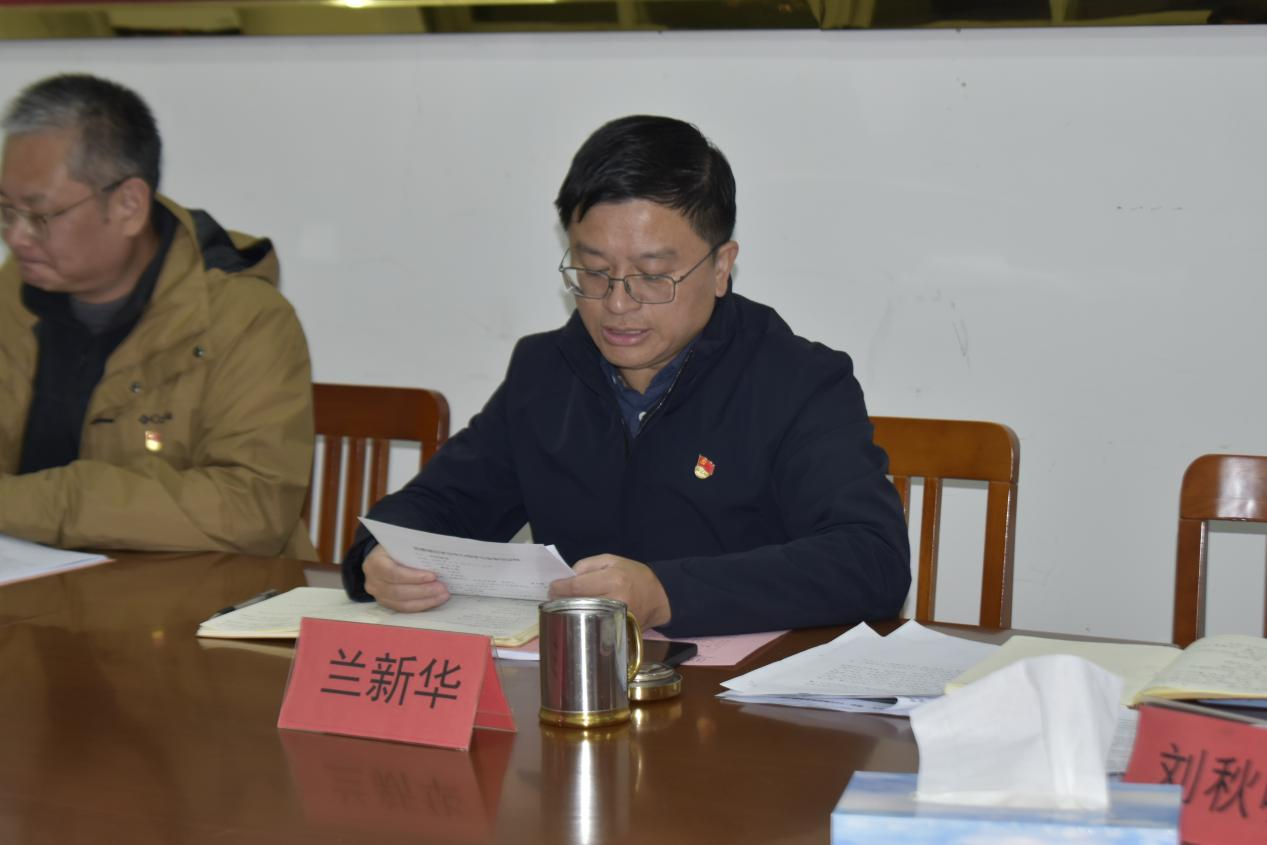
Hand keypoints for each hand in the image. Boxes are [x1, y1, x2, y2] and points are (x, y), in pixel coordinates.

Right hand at [362, 544, 450, 612]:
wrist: (381, 558)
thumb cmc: (394, 549)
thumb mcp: (400, 544)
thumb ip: (413, 550)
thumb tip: (437, 556)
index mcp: (375, 562)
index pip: (394, 573)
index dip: (414, 577)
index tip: (433, 576)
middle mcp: (373, 581)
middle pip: (399, 591)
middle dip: (423, 591)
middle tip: (443, 588)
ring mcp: (378, 595)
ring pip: (402, 603)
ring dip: (425, 601)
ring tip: (443, 595)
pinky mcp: (385, 603)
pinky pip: (404, 609)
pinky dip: (421, 606)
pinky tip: (434, 600)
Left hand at [548, 554, 670, 629]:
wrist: (659, 597)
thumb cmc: (634, 574)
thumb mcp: (612, 560)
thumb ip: (587, 565)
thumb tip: (568, 578)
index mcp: (613, 579)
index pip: (577, 587)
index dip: (559, 588)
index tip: (551, 588)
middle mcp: (615, 600)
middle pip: (578, 603)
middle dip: (562, 600)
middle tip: (554, 598)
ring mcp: (617, 618)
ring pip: (584, 616)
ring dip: (570, 611)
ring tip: (564, 606)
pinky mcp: (618, 628)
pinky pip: (594, 624)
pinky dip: (583, 620)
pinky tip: (578, 615)